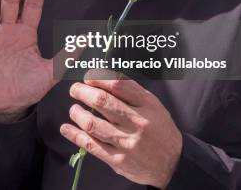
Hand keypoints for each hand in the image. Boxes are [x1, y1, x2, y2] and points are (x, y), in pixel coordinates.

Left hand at [60, 73, 181, 188]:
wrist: (174, 163)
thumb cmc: (160, 129)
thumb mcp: (153, 105)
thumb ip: (131, 91)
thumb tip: (103, 76)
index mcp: (147, 105)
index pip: (118, 85)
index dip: (98, 78)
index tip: (87, 77)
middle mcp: (138, 123)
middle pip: (102, 102)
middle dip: (82, 92)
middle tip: (74, 90)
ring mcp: (127, 143)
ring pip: (93, 124)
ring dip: (77, 114)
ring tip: (74, 109)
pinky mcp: (119, 160)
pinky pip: (92, 145)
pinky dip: (75, 135)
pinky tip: (66, 128)